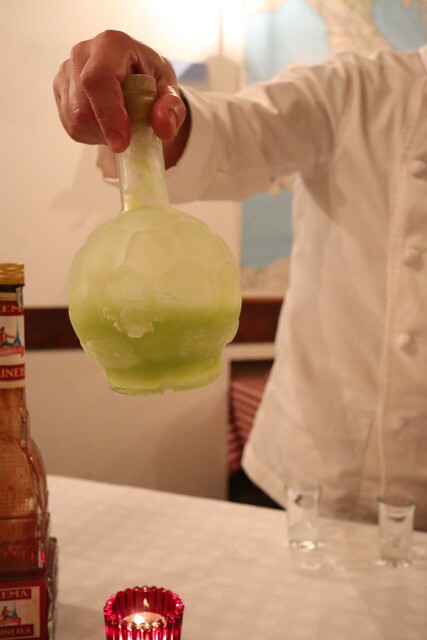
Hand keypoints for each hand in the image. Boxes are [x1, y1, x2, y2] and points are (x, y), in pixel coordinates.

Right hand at [53, 30, 186, 153]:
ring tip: (119, 124)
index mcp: (111, 44)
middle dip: (106, 130)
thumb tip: (163, 126)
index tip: (121, 143)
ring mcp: (66, 71)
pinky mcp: (60, 90)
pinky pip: (71, 125)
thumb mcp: (169, 90)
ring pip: (74, 119)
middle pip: (82, 106)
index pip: (98, 80)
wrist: (135, 76)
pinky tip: (106, 124)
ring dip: (100, 134)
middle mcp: (82, 53)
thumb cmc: (151, 79)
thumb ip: (173, 107)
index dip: (108, 114)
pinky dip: (91, 134)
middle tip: (129, 136)